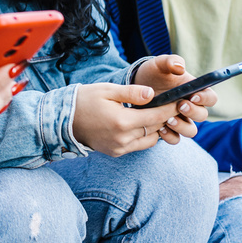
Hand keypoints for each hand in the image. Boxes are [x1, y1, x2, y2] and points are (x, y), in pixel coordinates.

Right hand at [73, 83, 195, 155]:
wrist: (61, 119)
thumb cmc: (84, 100)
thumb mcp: (107, 90)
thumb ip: (131, 92)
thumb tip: (152, 94)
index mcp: (122, 121)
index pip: (156, 117)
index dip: (170, 109)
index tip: (179, 101)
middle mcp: (123, 139)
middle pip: (155, 128)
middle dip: (165, 117)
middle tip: (172, 106)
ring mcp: (119, 148)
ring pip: (149, 140)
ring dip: (155, 128)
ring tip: (156, 114)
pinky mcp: (115, 152)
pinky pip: (137, 145)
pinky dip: (143, 135)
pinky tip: (140, 123)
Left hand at [134, 55, 216, 138]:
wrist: (134, 86)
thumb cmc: (152, 73)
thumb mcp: (158, 64)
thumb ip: (170, 61)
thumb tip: (180, 68)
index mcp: (195, 91)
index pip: (211, 98)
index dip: (206, 98)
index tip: (193, 95)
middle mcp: (190, 107)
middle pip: (202, 116)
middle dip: (193, 112)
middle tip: (180, 106)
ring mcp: (180, 119)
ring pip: (191, 130)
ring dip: (182, 127)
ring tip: (168, 120)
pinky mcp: (168, 129)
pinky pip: (175, 138)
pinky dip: (170, 136)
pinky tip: (160, 129)